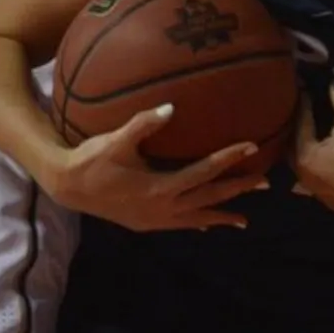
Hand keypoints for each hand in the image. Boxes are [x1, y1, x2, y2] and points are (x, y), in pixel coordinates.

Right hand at [44, 104, 265, 230]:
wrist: (67, 188)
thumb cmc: (91, 160)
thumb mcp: (115, 140)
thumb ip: (143, 124)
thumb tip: (170, 106)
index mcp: (161, 187)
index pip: (204, 172)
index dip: (229, 159)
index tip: (252, 147)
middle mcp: (164, 208)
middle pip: (210, 198)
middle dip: (238, 190)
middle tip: (266, 183)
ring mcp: (156, 220)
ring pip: (198, 218)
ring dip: (222, 215)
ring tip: (245, 220)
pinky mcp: (147, 224)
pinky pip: (181, 225)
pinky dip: (197, 223)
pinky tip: (206, 226)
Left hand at [291, 71, 333, 223]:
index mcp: (304, 156)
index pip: (300, 124)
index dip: (304, 105)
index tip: (305, 90)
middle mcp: (302, 175)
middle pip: (296, 145)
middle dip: (301, 128)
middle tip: (307, 111)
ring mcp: (314, 189)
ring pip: (306, 161)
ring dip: (309, 145)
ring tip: (316, 129)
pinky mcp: (328, 198)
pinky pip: (317, 173)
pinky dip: (320, 160)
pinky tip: (329, 153)